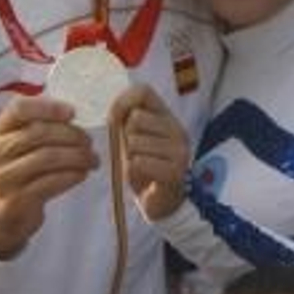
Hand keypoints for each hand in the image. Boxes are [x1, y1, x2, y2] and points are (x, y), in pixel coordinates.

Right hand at [0, 96, 98, 258]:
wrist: (3, 212)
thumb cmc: (22, 169)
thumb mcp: (21, 143)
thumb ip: (41, 125)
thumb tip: (72, 115)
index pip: (19, 108)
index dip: (49, 108)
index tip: (73, 113)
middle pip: (38, 133)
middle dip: (71, 135)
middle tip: (89, 142)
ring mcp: (2, 178)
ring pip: (46, 158)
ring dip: (77, 157)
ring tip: (92, 159)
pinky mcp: (13, 202)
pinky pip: (49, 183)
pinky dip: (71, 176)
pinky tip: (82, 173)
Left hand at [112, 85, 189, 220]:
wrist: (161, 203)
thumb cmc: (145, 168)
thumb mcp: (133, 139)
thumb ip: (126, 120)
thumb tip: (114, 110)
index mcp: (168, 118)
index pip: (143, 91)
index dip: (122, 101)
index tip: (114, 118)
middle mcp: (178, 130)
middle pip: (136, 119)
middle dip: (125, 138)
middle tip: (134, 153)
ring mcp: (179, 151)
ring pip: (135, 143)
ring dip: (129, 158)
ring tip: (140, 167)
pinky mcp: (175, 172)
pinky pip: (139, 163)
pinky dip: (132, 172)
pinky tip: (143, 178)